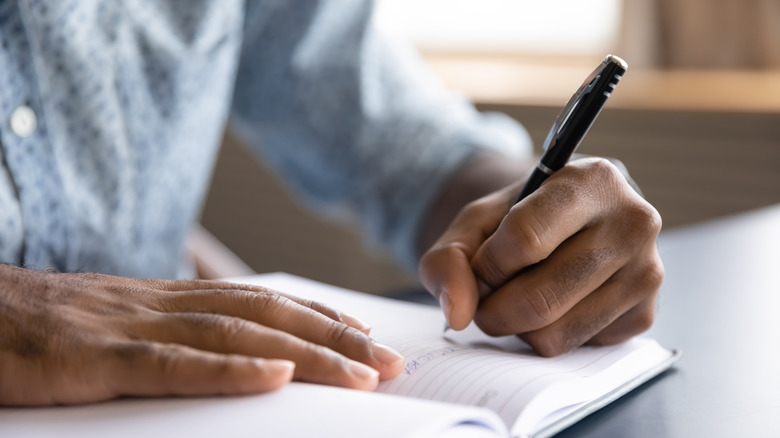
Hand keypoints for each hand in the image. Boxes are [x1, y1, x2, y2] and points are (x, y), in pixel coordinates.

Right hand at [0, 265, 403, 405]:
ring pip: (234, 334)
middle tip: (389, 361)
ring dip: (305, 352)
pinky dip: (230, 369)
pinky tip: (276, 375)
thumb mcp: (109, 330)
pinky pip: (172, 363)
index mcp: (164, 299)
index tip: (365, 336)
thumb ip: (163, 340)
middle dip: (333, 337)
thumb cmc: (33, 328)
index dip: (317, 318)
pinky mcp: (92, 359)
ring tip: (361, 372)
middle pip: (265, 314)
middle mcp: (158, 304)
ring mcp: (128, 327)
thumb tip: (219, 360)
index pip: (259, 302)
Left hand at [420, 158, 662, 355]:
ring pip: (555, 333)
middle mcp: (633, 223)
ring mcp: (646, 272)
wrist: (570, 224)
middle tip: (486, 298)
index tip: (481, 267)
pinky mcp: (646, 314)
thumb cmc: (520, 218)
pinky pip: (576, 348)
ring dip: (517, 327)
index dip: (487, 266)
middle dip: (493, 310)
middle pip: (539, 298)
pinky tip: (554, 304)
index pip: (525, 240)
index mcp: (593, 180)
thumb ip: (449, 258)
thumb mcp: (476, 221)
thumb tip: (459, 314)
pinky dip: (549, 336)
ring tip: (518, 296)